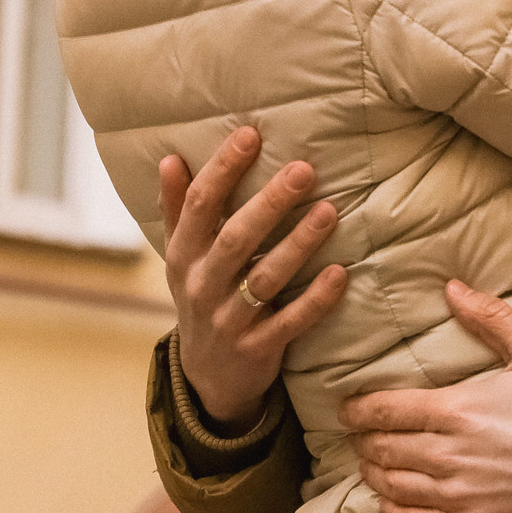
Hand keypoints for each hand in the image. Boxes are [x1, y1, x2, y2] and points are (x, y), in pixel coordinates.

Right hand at [160, 126, 346, 431]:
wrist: (208, 377)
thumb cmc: (203, 296)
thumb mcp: (183, 257)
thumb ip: (179, 208)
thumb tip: (171, 157)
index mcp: (183, 256)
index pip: (199, 206)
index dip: (223, 169)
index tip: (250, 134)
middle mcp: (202, 285)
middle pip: (235, 238)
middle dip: (269, 202)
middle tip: (304, 169)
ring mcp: (229, 320)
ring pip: (265, 278)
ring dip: (298, 244)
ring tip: (329, 211)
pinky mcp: (259, 348)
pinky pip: (291, 321)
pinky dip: (316, 300)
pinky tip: (340, 273)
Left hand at [344, 280, 511, 512]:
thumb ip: (489, 317)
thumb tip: (450, 286)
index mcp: (456, 409)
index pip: (382, 411)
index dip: (355, 410)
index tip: (347, 408)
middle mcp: (447, 454)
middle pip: (379, 448)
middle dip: (362, 439)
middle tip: (359, 433)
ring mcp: (456, 495)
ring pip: (389, 484)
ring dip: (372, 471)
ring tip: (371, 461)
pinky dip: (392, 508)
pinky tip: (392, 497)